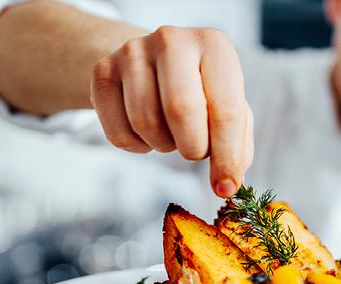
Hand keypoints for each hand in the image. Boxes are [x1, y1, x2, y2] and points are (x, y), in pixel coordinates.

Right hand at [90, 26, 253, 197]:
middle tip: (196, 151)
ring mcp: (132, 52)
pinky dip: (137, 147)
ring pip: (146, 123)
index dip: (227, 156)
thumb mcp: (228, 107)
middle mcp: (172, 40)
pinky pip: (118, 133)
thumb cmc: (200, 90)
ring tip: (172, 132)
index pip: (225, 109)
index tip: (225, 187)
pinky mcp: (102, 72)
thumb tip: (228, 183)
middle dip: (193, 147)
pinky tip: (147, 132)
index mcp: (214, 45)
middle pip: (181, 111)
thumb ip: (237, 145)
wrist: (151, 63)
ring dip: (164, 145)